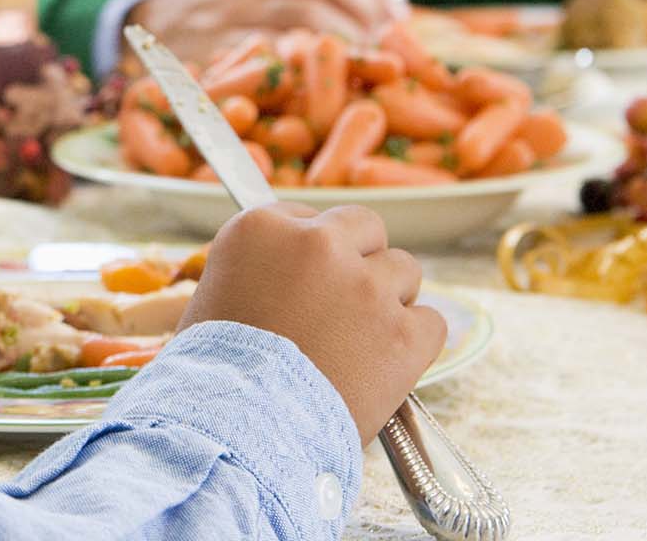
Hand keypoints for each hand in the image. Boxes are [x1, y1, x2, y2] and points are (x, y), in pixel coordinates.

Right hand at [128, 0, 403, 66]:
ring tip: (369, 68)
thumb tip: (390, 6)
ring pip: (300, 29)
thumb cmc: (218, 8)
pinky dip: (303, 76)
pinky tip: (324, 87)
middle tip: (394, 48)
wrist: (143, 28)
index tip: (401, 14)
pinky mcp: (210, 55)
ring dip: (345, 51)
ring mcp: (222, 16)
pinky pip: (269, 65)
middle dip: (367, 21)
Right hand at [177, 203, 443, 441]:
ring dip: (389, 299)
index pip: (308, 216)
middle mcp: (317, 244)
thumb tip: (287, 275)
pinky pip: (431, 321)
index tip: (309, 281)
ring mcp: (365, 286)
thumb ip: (258, 269)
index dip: (312, 253)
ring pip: (404, 269)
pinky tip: (388, 364)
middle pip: (364, 226)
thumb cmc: (215, 374)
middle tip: (344, 303)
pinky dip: (415, 343)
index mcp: (261, 228)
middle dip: (360, 259)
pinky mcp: (403, 332)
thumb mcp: (215, 296)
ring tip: (363, 341)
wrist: (239, 430)